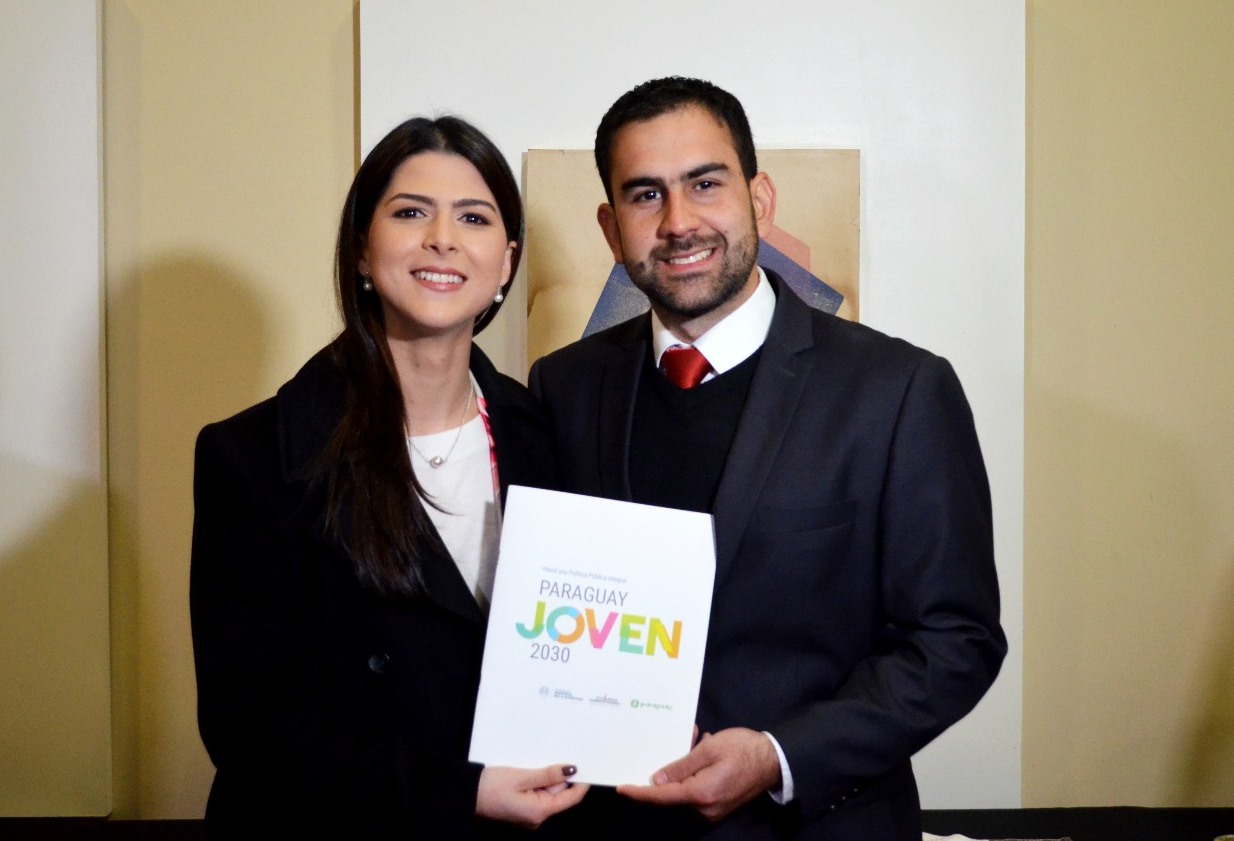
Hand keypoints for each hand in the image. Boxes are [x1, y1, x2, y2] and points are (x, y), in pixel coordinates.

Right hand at [476, 764, 588, 828]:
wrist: (466, 794)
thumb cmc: (491, 787)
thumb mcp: (522, 776)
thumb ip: (548, 774)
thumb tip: (572, 770)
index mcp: (540, 812)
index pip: (571, 798)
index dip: (581, 781)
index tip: (587, 764)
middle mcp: (537, 817)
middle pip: (559, 794)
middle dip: (560, 775)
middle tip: (560, 753)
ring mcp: (530, 814)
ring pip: (548, 792)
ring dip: (547, 776)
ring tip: (539, 760)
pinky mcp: (522, 808)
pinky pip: (537, 793)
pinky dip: (538, 780)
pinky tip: (531, 768)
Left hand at [616, 728, 779, 821]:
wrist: (775, 760)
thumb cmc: (743, 749)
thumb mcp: (709, 750)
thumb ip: (682, 766)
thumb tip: (657, 781)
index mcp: (702, 794)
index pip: (663, 797)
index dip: (640, 792)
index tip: (621, 787)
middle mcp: (706, 808)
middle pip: (674, 792)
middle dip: (670, 767)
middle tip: (682, 739)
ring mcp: (713, 809)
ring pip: (686, 788)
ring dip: (685, 766)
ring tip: (696, 740)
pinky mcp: (719, 804)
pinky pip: (697, 789)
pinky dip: (695, 772)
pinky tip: (702, 750)